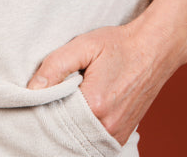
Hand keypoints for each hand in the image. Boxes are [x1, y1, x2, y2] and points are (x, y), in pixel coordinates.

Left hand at [26, 17, 186, 145]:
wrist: (154, 49)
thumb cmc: (120, 45)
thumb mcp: (84, 46)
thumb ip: (55, 66)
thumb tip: (32, 89)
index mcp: (95, 105)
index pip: (54, 116)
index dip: (44, 105)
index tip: (42, 93)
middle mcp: (107, 127)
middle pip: (66, 131)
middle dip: (56, 116)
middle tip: (55, 94)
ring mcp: (117, 135)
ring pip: (80, 138)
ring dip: (71, 124)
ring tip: (71, 99)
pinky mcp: (122, 137)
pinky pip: (95, 140)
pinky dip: (84, 129)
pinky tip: (82, 111)